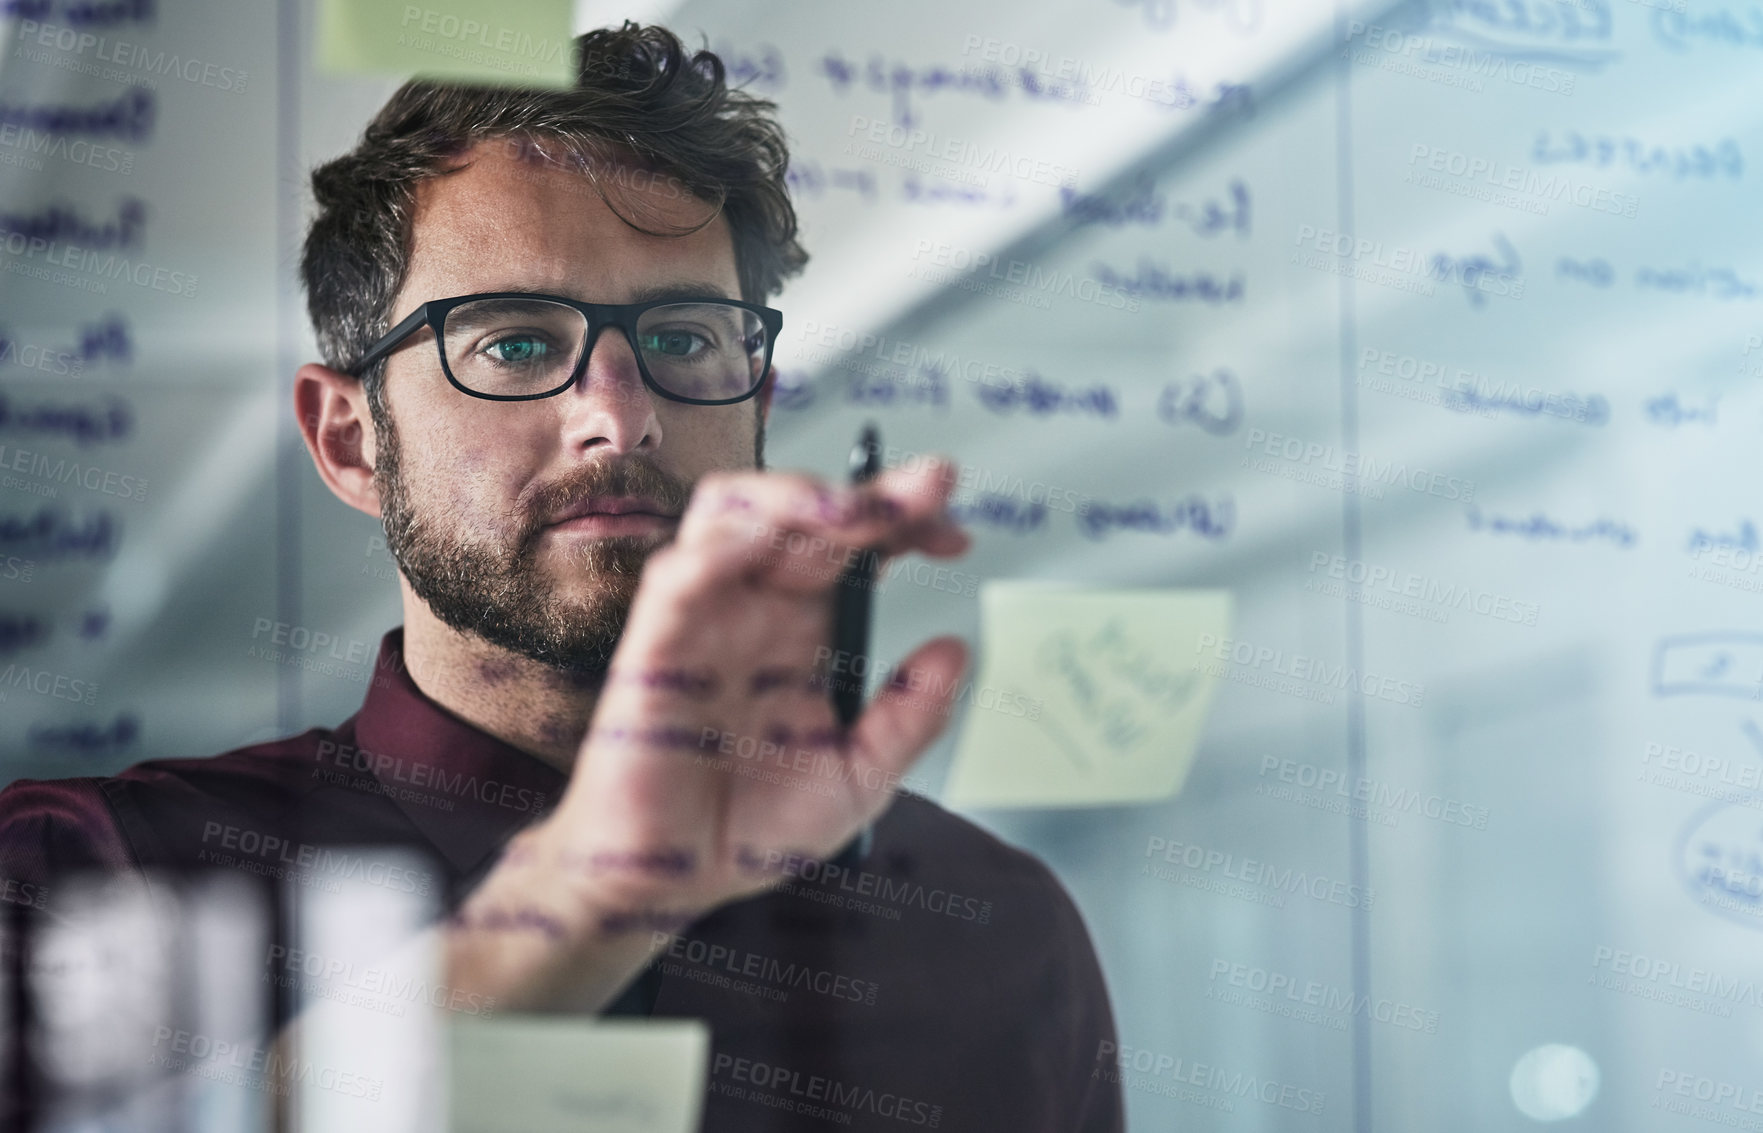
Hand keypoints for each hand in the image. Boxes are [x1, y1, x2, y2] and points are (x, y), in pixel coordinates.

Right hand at [445, 458, 970, 1008]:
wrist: (673, 885)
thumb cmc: (755, 829)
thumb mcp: (860, 778)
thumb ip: (911, 718)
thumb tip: (958, 648)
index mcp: (809, 632)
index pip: (858, 550)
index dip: (906, 524)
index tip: (956, 534)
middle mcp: (758, 611)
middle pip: (806, 515)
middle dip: (869, 493)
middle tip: (924, 492)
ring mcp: (705, 621)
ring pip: (733, 514)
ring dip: (793, 498)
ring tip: (852, 513)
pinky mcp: (655, 647)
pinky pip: (678, 576)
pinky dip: (719, 548)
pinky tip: (763, 541)